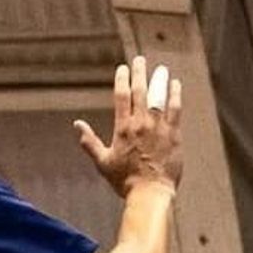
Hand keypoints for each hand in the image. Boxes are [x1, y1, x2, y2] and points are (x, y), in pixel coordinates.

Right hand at [74, 56, 181, 196]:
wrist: (150, 193)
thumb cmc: (125, 181)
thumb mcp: (102, 162)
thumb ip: (89, 142)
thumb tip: (77, 124)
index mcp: (123, 128)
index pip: (122, 96)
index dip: (122, 79)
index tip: (123, 68)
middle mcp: (141, 123)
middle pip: (140, 91)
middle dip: (139, 73)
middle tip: (140, 60)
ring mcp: (159, 127)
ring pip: (159, 96)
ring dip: (159, 80)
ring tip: (160, 69)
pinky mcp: (174, 134)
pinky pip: (175, 109)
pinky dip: (175, 95)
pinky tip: (175, 85)